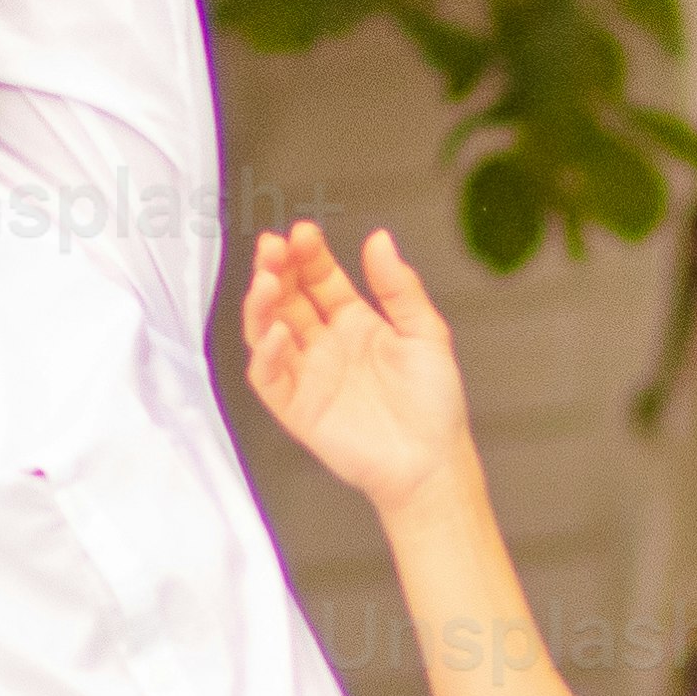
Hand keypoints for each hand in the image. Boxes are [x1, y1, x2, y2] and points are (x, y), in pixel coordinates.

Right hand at [240, 217, 480, 510]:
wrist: (432, 463)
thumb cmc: (435, 404)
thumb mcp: (426, 333)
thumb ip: (400, 288)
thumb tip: (379, 240)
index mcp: (355, 322)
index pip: (319, 279)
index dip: (308, 255)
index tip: (303, 232)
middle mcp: (326, 345)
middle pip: (288, 298)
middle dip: (277, 269)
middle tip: (273, 246)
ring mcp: (308, 375)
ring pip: (268, 331)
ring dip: (261, 304)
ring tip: (266, 279)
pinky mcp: (296, 409)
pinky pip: (269, 378)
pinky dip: (266, 354)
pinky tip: (277, 332)